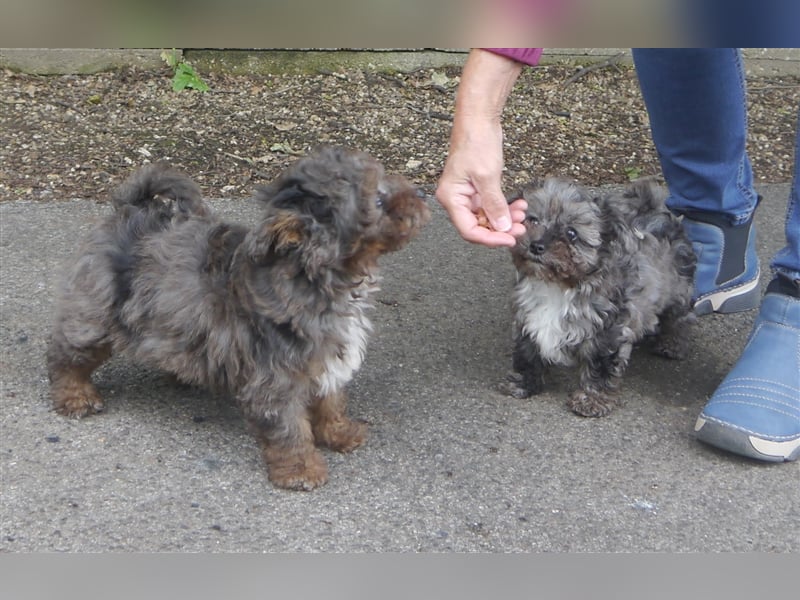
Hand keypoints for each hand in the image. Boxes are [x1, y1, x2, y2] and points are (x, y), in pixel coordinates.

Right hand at [436, 124, 527, 246]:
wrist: (478, 120)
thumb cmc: (475, 141)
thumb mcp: (487, 176)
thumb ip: (494, 205)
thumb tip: (502, 227)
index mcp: (451, 197)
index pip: (469, 230)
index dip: (490, 238)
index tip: (508, 239)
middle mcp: (456, 198)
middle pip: (478, 226)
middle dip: (500, 229)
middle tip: (519, 229)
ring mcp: (467, 194)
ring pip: (487, 217)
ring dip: (505, 218)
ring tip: (521, 215)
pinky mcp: (478, 188)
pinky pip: (491, 205)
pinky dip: (504, 208)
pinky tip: (517, 206)